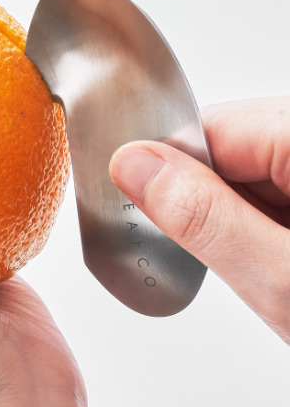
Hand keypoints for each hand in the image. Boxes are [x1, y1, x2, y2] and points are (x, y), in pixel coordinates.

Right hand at [110, 98, 289, 343]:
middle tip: (203, 258)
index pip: (209, 126)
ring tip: (254, 269)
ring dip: (227, 217)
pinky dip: (253, 222)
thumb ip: (206, 218)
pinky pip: (268, 188)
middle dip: (200, 202)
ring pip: (243, 173)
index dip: (164, 169)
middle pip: (225, 149)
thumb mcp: (283, 280)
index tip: (137, 209)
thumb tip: (131, 165)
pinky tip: (270, 258)